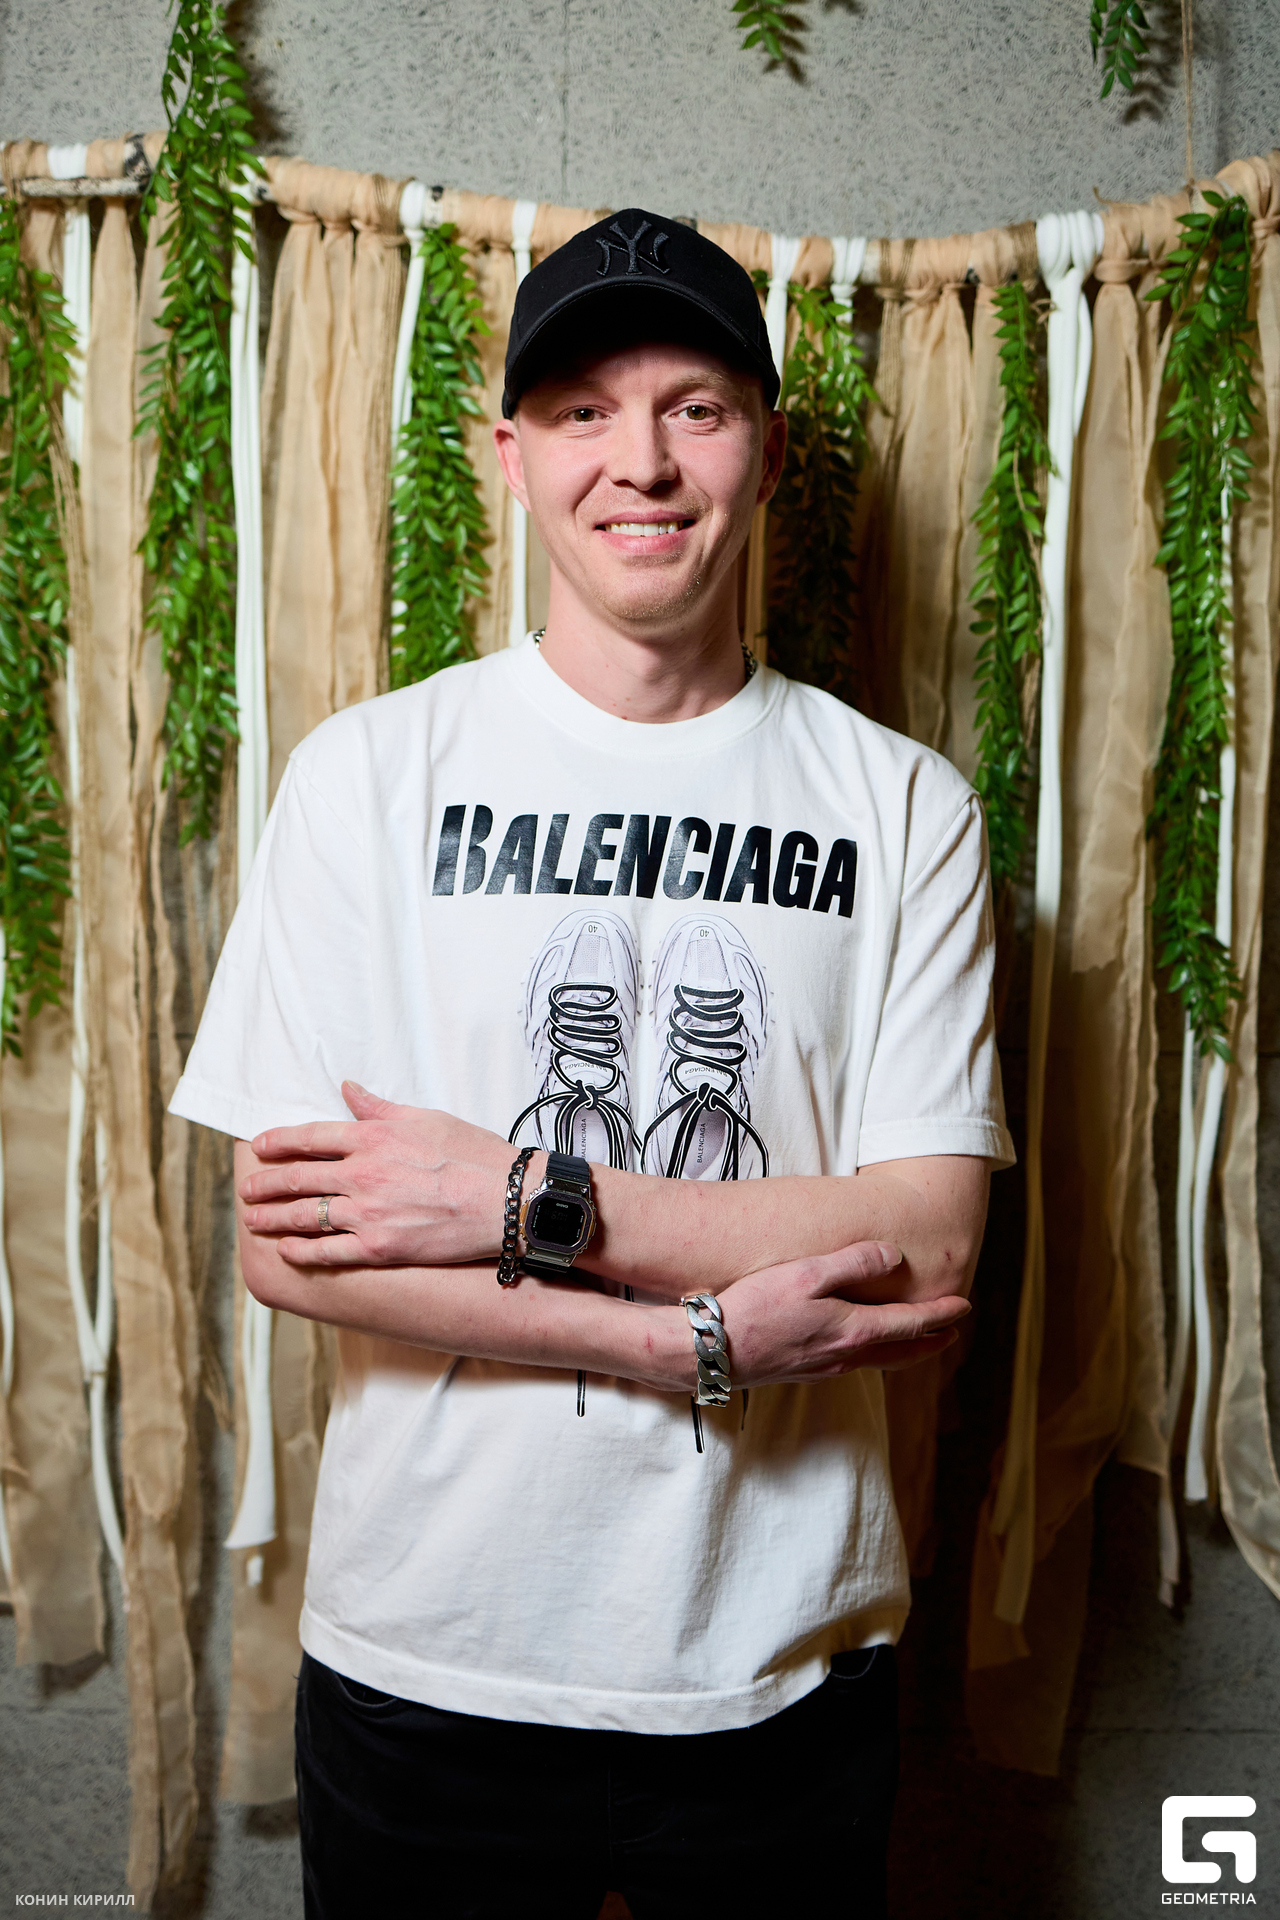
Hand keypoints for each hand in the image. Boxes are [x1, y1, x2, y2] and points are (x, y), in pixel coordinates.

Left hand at [239, 1084, 537, 1267]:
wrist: (504, 1200)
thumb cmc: (472, 1154)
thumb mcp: (425, 1118)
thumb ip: (379, 1107)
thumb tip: (347, 1089)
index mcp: (371, 1138)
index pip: (310, 1137)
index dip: (278, 1142)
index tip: (257, 1146)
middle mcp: (361, 1174)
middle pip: (297, 1178)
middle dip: (264, 1183)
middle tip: (245, 1189)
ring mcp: (366, 1214)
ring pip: (303, 1216)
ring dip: (272, 1217)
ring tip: (252, 1219)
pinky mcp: (377, 1247)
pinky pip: (326, 1252)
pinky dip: (301, 1251)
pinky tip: (286, 1250)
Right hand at [713, 1241, 970, 1387]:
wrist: (712, 1351)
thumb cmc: (755, 1308)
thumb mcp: (807, 1273)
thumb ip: (853, 1263)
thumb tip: (894, 1257)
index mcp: (853, 1330)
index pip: (911, 1323)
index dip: (941, 1314)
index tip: (964, 1306)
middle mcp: (845, 1355)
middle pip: (903, 1351)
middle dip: (932, 1340)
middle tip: (953, 1331)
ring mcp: (824, 1368)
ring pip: (879, 1360)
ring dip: (905, 1349)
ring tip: (917, 1339)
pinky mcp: (804, 1372)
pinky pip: (854, 1363)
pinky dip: (875, 1354)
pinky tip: (862, 1345)